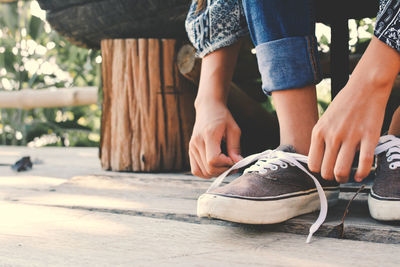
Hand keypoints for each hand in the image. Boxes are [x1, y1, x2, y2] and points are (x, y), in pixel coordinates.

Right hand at [189, 100, 241, 177]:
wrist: (208, 108)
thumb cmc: (222, 117)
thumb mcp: (233, 129)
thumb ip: (235, 147)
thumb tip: (238, 162)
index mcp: (208, 135)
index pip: (213, 160)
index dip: (225, 164)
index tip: (233, 159)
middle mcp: (197, 143)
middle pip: (208, 168)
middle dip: (223, 170)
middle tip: (232, 163)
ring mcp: (192, 148)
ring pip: (202, 172)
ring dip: (216, 173)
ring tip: (224, 164)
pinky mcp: (191, 151)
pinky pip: (196, 170)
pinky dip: (206, 172)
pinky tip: (215, 166)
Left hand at [308, 37, 398, 182]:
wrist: (365, 87)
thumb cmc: (344, 104)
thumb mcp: (324, 120)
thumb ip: (321, 139)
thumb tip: (320, 160)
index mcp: (318, 132)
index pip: (313, 163)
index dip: (319, 171)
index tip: (325, 170)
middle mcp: (332, 136)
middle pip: (326, 170)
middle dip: (331, 178)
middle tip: (337, 176)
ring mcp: (350, 137)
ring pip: (341, 171)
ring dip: (344, 179)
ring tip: (347, 177)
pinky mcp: (369, 137)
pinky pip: (364, 163)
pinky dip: (362, 174)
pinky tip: (360, 175)